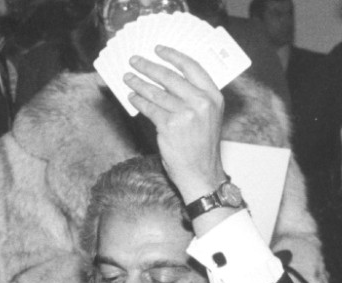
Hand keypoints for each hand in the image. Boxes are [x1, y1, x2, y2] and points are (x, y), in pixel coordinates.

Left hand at [124, 45, 225, 204]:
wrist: (201, 173)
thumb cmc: (202, 146)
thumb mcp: (208, 116)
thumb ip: (194, 97)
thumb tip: (166, 80)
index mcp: (213, 96)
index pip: (192, 67)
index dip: (173, 55)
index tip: (159, 49)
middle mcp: (201, 102)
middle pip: (170, 77)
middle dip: (148, 67)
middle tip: (134, 61)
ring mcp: (186, 114)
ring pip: (156, 92)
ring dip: (139, 83)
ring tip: (128, 78)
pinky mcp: (169, 126)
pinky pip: (149, 108)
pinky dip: (138, 102)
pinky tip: (132, 97)